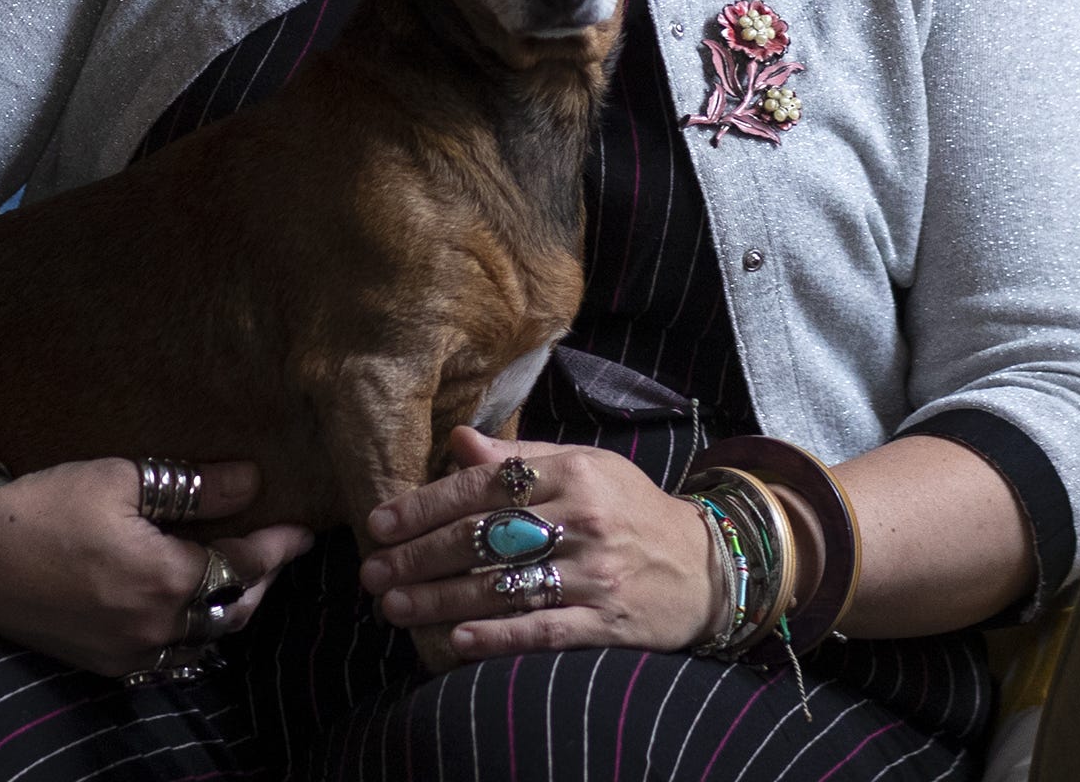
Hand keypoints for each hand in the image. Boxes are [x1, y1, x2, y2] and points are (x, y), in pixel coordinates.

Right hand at [0, 458, 312, 678]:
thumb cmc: (44, 507)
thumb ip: (194, 485)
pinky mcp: (106, 664)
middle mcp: (156, 627)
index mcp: (166, 579)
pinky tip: (193, 610)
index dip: (279, 545)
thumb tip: (252, 481)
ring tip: (242, 575)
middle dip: (263, 579)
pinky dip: (195, 633)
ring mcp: (131, 653)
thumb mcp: (120, 479)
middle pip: (235, 609)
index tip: (305, 530)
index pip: (245, 564)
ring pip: (205, 638)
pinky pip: (171, 657)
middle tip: (278, 549)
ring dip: (231, 608)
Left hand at [358, 427, 723, 666]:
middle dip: (418, 557)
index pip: (484, 486)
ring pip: (501, 587)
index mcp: (573, 473)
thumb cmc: (631, 509)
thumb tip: (456, 439)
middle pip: (483, 538)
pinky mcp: (606, 622)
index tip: (379, 523)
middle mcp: (581, 520)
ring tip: (393, 606)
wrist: (707, 565)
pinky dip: (496, 637)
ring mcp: (594, 574)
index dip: (425, 506)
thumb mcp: (585, 465)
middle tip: (372, 572)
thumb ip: (521, 457)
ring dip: (439, 599)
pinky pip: (541, 631)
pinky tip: (454, 641)